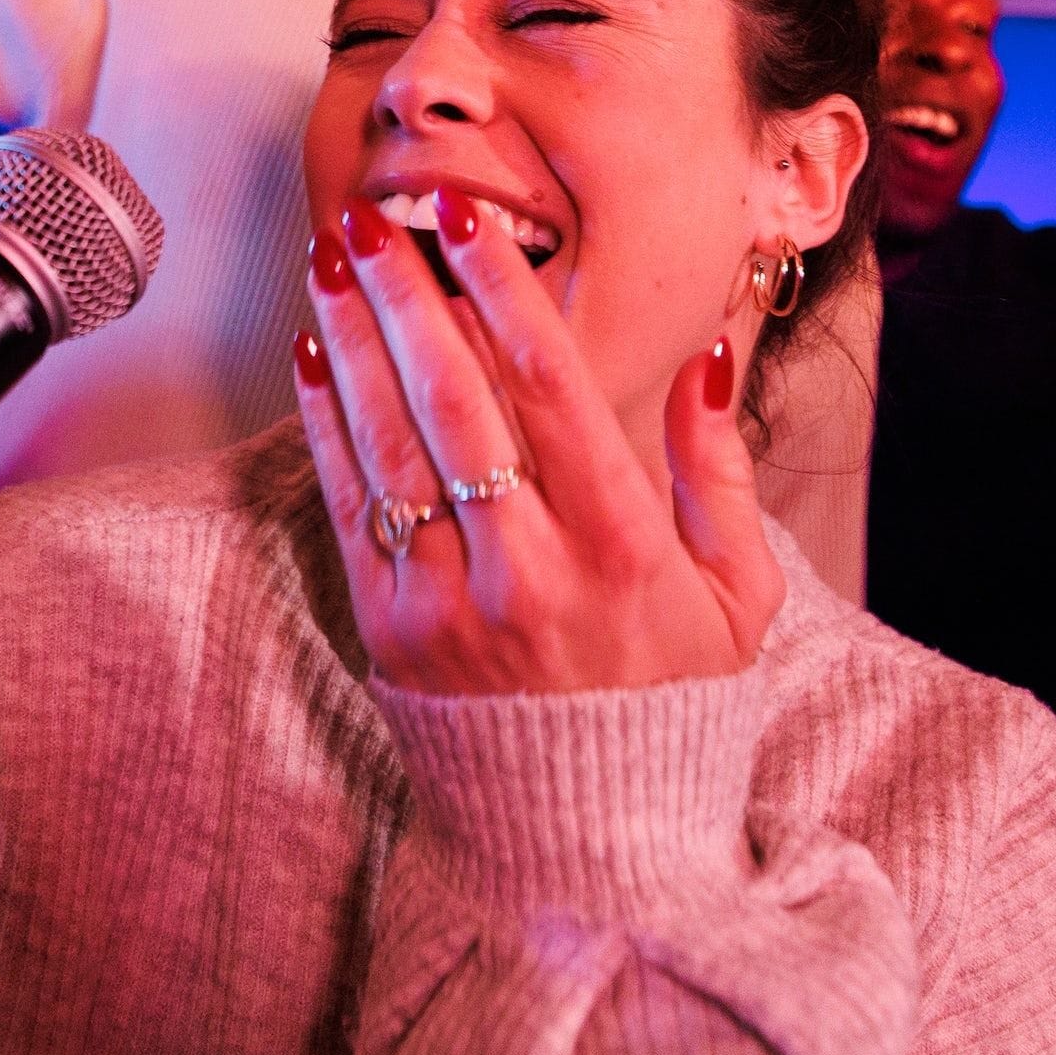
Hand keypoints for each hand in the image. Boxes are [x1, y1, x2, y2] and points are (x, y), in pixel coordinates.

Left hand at [292, 191, 782, 695]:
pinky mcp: (391, 633)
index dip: (503, 294)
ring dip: (353, 340)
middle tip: (371, 216)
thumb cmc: (673, 697)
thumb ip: (720, 473)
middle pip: (456, 401)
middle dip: (407, 296)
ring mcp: (450, 605)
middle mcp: (530, 571)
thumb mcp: (739, 594)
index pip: (552, 389)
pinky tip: (315, 352)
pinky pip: (348, 506)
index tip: (468, 220)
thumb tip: (708, 355)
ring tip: (329, 259)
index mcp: (622, 548)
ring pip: (390, 443)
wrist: (594, 837)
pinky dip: (326, 422)